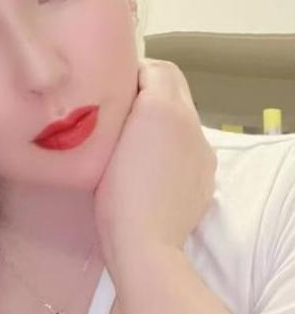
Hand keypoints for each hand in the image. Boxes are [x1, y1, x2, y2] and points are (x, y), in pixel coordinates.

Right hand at [93, 59, 216, 264]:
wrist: (145, 244)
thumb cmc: (116, 195)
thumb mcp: (106, 143)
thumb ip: (120, 108)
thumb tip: (126, 97)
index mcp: (166, 108)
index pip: (155, 69)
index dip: (133, 74)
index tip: (111, 92)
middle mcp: (192, 123)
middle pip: (175, 89)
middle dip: (150, 94)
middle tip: (121, 113)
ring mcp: (203, 152)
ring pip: (183, 120)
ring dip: (162, 121)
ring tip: (134, 145)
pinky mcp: (207, 176)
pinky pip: (190, 148)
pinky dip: (174, 148)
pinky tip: (153, 170)